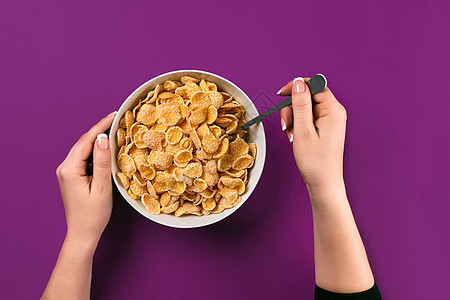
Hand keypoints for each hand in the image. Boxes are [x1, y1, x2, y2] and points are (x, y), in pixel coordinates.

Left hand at [56, 112, 115, 246]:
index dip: (101, 126)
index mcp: (69, 169)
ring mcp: (67, 172)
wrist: (83, 233)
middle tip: (117, 119)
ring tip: (115, 131)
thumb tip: (103, 138)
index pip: (86, 140)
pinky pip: (84, 158)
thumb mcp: (102, 188)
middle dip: (100, 130)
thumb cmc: (93, 215)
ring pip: (84, 149)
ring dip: (98, 140)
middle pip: (83, 142)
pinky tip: (107, 149)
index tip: (114, 114)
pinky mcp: (72, 176)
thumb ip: (102, 162)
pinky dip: (96, 151)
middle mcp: (64, 167)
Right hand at [278, 78, 346, 191]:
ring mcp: (330, 120)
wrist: (323, 182)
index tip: (280, 95)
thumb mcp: (303, 130)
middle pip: (308, 96)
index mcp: (333, 110)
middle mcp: (334, 112)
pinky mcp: (325, 127)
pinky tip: (295, 137)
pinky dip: (298, 125)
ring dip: (293, 118)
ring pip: (305, 108)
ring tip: (291, 135)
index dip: (296, 88)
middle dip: (293, 108)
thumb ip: (300, 104)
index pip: (314, 85)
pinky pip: (308, 118)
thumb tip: (298, 83)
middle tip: (286, 125)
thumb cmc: (315, 161)